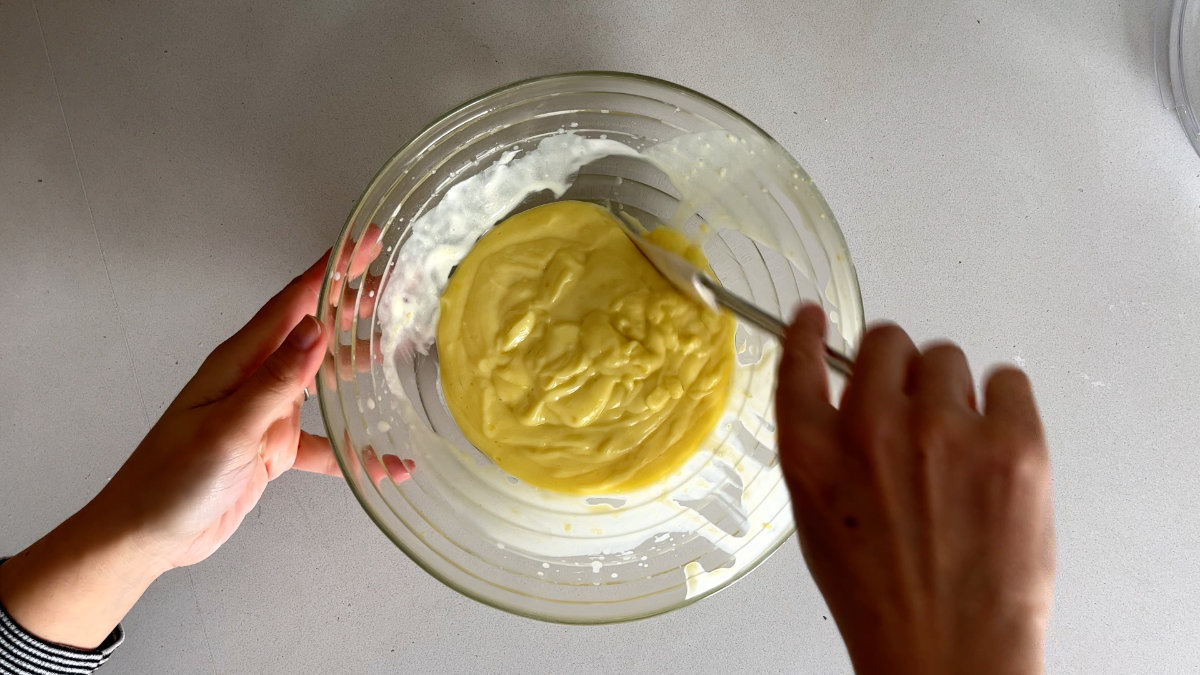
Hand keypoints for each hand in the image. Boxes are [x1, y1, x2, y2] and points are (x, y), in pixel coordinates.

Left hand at [0, 246, 409, 648]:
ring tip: (398, 347)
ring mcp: (266, 414)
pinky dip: (358, 451)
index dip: (330, 270)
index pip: (293, 303)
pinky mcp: (274, 449)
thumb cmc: (171, 480)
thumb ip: (275, 382)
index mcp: (238, 363)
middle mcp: (255, 379)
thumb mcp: (227, 428)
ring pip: (323, 379)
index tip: (364, 242)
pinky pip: (326, 444)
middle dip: (350, 304)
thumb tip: (317, 329)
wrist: (144, 535)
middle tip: (393, 282)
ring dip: (358, 364)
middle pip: (312, 331)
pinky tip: (389, 463)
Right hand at [775, 305, 1054, 674]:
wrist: (945, 650)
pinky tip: (994, 442)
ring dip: (950, 389)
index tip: (814, 318)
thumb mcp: (819, 520)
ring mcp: (944, 432)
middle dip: (900, 368)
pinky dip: (1002, 401)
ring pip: (947, 357)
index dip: (808, 332)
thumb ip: (825, 452)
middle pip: (888, 341)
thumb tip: (853, 400)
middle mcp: (872, 429)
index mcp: (813, 453)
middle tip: (916, 408)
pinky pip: (1008, 378)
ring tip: (957, 445)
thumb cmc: (882, 598)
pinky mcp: (1011, 442)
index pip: (800, 361)